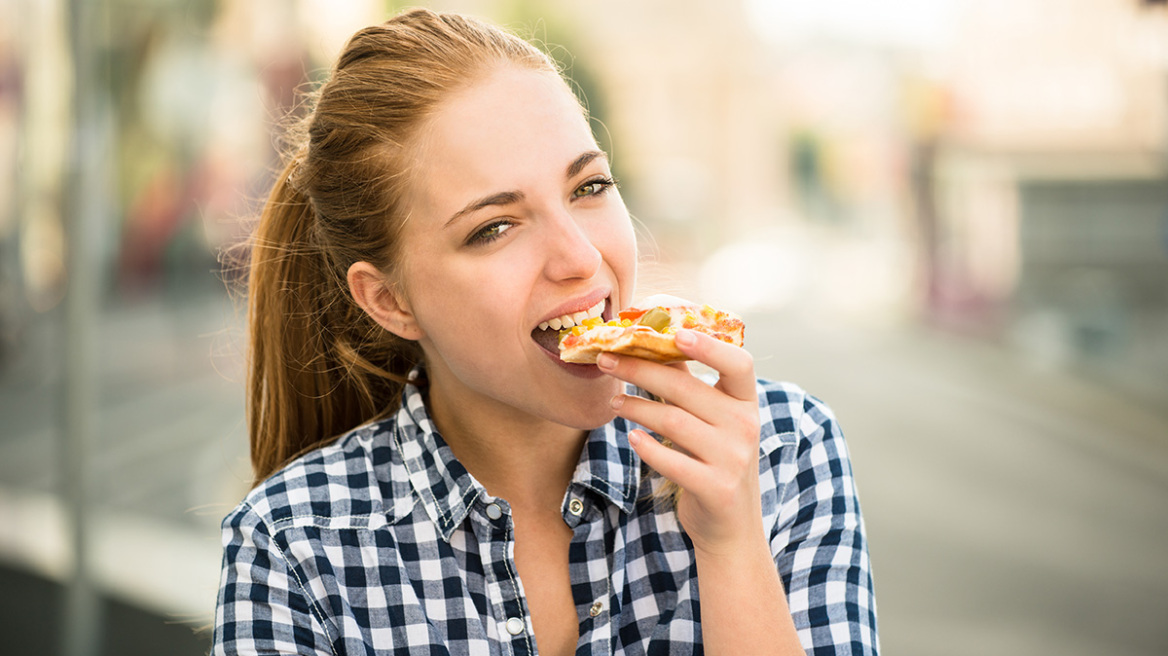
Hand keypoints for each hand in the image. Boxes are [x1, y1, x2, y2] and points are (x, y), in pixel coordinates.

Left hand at [597, 330, 762, 555]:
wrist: (731, 529)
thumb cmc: (715, 464)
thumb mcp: (714, 423)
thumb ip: (690, 385)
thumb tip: (655, 343)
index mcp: (747, 404)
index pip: (739, 364)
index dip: (710, 346)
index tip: (677, 333)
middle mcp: (745, 427)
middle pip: (687, 388)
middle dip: (641, 370)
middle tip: (607, 360)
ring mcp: (733, 459)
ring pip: (673, 421)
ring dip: (636, 408)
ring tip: (615, 403)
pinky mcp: (715, 488)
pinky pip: (671, 460)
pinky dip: (646, 447)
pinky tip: (631, 437)